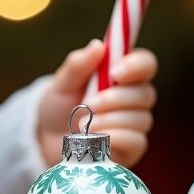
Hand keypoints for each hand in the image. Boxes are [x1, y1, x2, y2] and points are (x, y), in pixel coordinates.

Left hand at [37, 39, 156, 167]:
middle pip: (146, 94)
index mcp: (122, 75)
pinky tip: (93, 138)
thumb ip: (79, 64)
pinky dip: (113, 137)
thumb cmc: (59, 106)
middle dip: (115, 98)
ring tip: (83, 124)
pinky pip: (135, 141)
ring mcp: (135, 124)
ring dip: (109, 119)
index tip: (114, 72)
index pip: (146, 63)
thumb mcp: (62, 83)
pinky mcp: (132, 148)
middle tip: (89, 103)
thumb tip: (98, 45)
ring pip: (140, 119)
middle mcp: (134, 98)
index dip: (136, 65)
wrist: (47, 140)